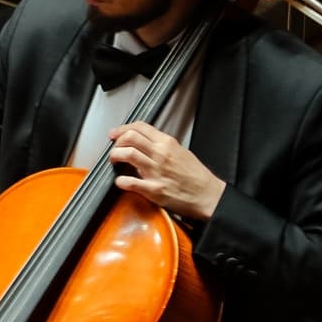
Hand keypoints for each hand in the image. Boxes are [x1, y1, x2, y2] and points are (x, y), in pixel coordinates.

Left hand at [107, 122, 225, 220]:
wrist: (207, 195)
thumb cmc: (195, 176)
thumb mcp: (180, 151)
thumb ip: (161, 146)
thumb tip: (143, 143)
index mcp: (167, 143)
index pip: (140, 127)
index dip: (122, 128)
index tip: (115, 134)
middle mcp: (161, 154)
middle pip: (130, 137)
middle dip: (117, 141)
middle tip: (114, 148)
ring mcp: (156, 171)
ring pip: (127, 154)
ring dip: (115, 156)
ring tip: (115, 162)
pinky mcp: (154, 189)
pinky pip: (129, 182)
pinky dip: (120, 181)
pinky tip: (121, 181)